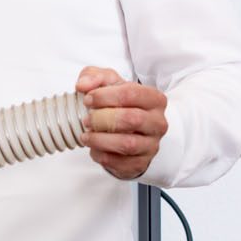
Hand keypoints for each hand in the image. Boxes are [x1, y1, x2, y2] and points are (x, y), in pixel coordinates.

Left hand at [75, 66, 167, 181]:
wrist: (131, 130)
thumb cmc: (121, 104)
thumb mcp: (108, 83)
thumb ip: (95, 76)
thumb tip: (83, 85)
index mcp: (154, 99)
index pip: (131, 93)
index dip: (105, 96)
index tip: (87, 99)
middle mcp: (158, 122)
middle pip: (131, 119)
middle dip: (103, 119)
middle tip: (86, 119)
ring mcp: (152, 145)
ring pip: (127, 144)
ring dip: (101, 140)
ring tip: (86, 136)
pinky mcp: (141, 163)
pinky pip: (121, 163)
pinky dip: (103, 156)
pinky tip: (94, 149)